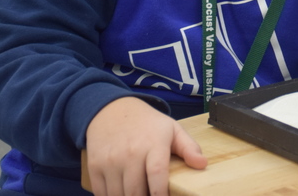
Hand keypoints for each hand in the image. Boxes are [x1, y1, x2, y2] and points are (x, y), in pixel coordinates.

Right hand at [85, 97, 205, 195]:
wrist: (111, 110)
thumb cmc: (147, 123)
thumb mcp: (172, 129)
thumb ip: (189, 147)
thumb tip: (202, 164)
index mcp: (153, 144)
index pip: (156, 175)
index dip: (160, 194)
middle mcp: (130, 153)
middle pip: (136, 191)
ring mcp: (110, 161)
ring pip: (118, 195)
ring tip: (139, 195)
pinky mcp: (95, 166)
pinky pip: (102, 193)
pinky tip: (122, 194)